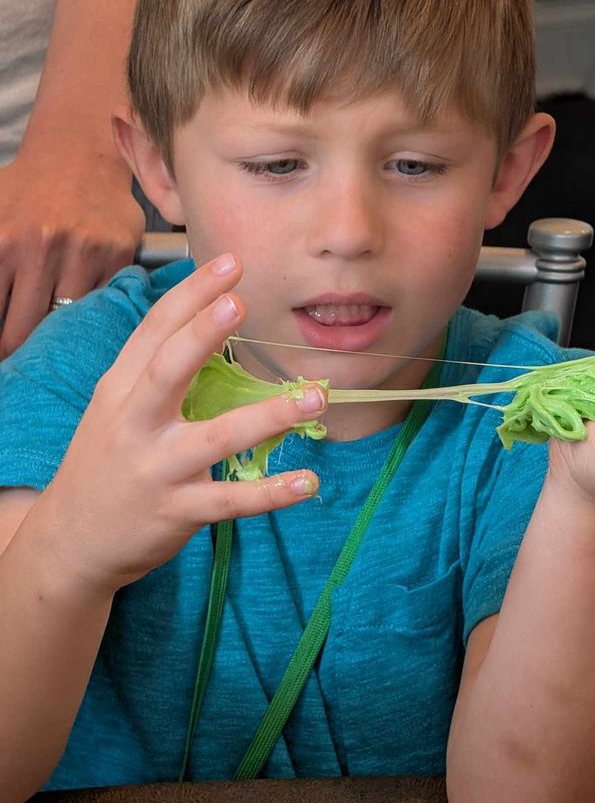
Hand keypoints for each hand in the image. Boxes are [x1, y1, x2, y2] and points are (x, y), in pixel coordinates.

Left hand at [0, 146, 144, 357]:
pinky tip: (85, 316)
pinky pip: (102, 303)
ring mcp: (85, 254)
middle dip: (19, 350)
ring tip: (55, 344)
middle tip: (22, 363)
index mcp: (4, 241)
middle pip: (24, 330)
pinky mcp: (118, 256)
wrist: (80, 154)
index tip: (3, 362)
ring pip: (65, 322)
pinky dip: (92, 313)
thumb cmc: (29, 189)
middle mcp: (43, 248)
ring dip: (58, 337)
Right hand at [32, 252, 324, 597]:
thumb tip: (212, 321)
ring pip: (215, 437)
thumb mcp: (117, 407)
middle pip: (168, 369)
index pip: (156, 330)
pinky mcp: (176, 511)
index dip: (193, 293)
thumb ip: (156, 369)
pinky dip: (272, 492)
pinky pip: (231, 501)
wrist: (70, 540)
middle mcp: (135, 423)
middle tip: (241, 302)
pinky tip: (308, 481)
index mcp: (122, 388)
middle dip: (203, 334)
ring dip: (269, 415)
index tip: (231, 262)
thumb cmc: (107, 459)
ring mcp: (156, 468)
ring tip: (316, 397)